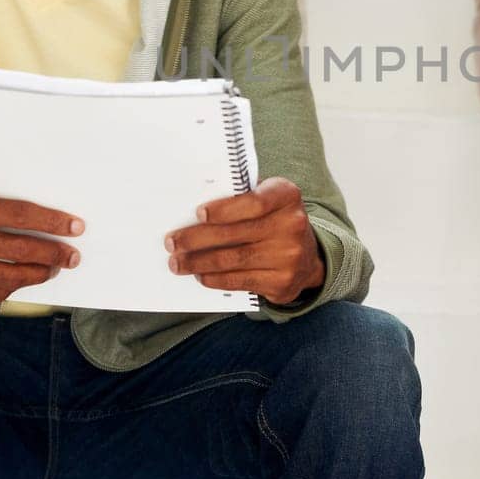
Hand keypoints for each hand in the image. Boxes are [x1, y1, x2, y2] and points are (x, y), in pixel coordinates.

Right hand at [0, 175, 82, 306]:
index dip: (51, 221)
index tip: (75, 226)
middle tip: (73, 254)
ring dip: (40, 273)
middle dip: (54, 253)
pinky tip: (26, 278)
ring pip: (11, 276)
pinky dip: (15, 286)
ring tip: (55, 267)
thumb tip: (32, 183)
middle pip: (20, 248)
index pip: (18, 214)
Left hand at [165, 176, 325, 305]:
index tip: (198, 214)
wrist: (307, 256)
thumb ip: (240, 197)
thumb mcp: (267, 199)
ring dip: (199, 262)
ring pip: (234, 260)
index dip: (224, 209)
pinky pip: (241, 281)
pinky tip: (200, 275)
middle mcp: (292, 225)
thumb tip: (194, 208)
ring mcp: (289, 256)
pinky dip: (215, 279)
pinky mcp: (282, 282)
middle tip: (172, 242)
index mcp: (287, 196)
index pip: (254, 202)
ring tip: (178, 263)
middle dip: (197, 239)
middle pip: (236, 233)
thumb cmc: (274, 220)